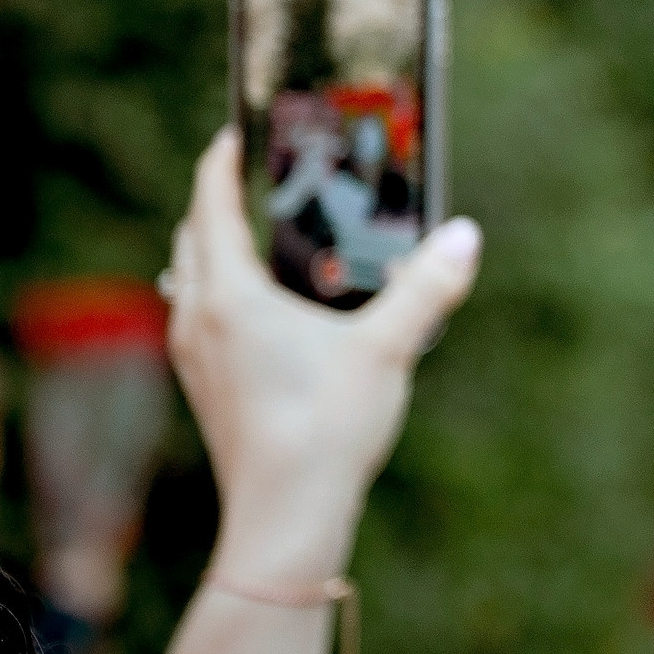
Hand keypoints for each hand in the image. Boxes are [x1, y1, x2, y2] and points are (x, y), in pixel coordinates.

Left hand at [165, 129, 480, 580]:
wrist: (285, 519)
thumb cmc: (327, 428)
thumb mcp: (387, 348)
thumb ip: (428, 286)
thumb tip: (465, 234)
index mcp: (231, 296)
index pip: (210, 205)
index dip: (220, 163)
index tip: (235, 133)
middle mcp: (200, 320)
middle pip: (192, 239)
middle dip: (216, 203)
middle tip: (253, 179)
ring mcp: (196, 359)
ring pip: (187, 282)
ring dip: (211, 251)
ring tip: (253, 240)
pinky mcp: (206, 391)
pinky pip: (198, 320)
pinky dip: (217, 294)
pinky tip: (257, 313)